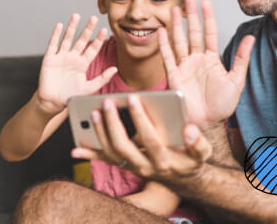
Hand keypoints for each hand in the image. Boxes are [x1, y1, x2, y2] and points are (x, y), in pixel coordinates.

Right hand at [36, 14, 116, 114]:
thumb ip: (102, 79)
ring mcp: (61, 57)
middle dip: (87, 29)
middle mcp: (73, 58)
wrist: (52, 103)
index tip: (104, 30)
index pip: (92, 49)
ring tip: (76, 16)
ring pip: (68, 39)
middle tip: (93, 18)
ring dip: (72, 27)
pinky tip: (59, 26)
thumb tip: (115, 69)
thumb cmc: (70, 96)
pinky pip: (53, 45)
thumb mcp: (89, 88)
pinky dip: (55, 35)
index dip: (98, 40)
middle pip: (81, 40)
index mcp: (83, 64)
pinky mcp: (49, 59)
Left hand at [71, 94, 212, 182]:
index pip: (149, 138)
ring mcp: (132, 167)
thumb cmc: (191, 160)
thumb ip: (198, 142)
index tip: (132, 98)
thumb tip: (189, 130)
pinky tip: (75, 149)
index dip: (140, 118)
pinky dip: (88, 155)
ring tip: (93, 112)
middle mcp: (145, 166)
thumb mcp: (202, 153)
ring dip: (100, 133)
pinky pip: (104, 161)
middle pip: (123, 146)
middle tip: (107, 101)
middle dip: (113, 123)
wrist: (181, 178)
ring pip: (111, 152)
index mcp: (164, 160)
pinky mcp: (124, 165)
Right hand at [159, 0, 254, 124]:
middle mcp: (196, 60)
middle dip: (191, 14)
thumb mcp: (236, 81)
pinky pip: (168, 57)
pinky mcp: (174, 76)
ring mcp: (184, 67)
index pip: (209, 33)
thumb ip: (241, 59)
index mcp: (211, 59)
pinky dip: (164, 45)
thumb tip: (251, 39)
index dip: (208, 18)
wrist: (206, 125)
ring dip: (176, 25)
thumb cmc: (221, 106)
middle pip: (192, 32)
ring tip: (175, 9)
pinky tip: (161, 32)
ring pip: (179, 41)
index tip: (206, 2)